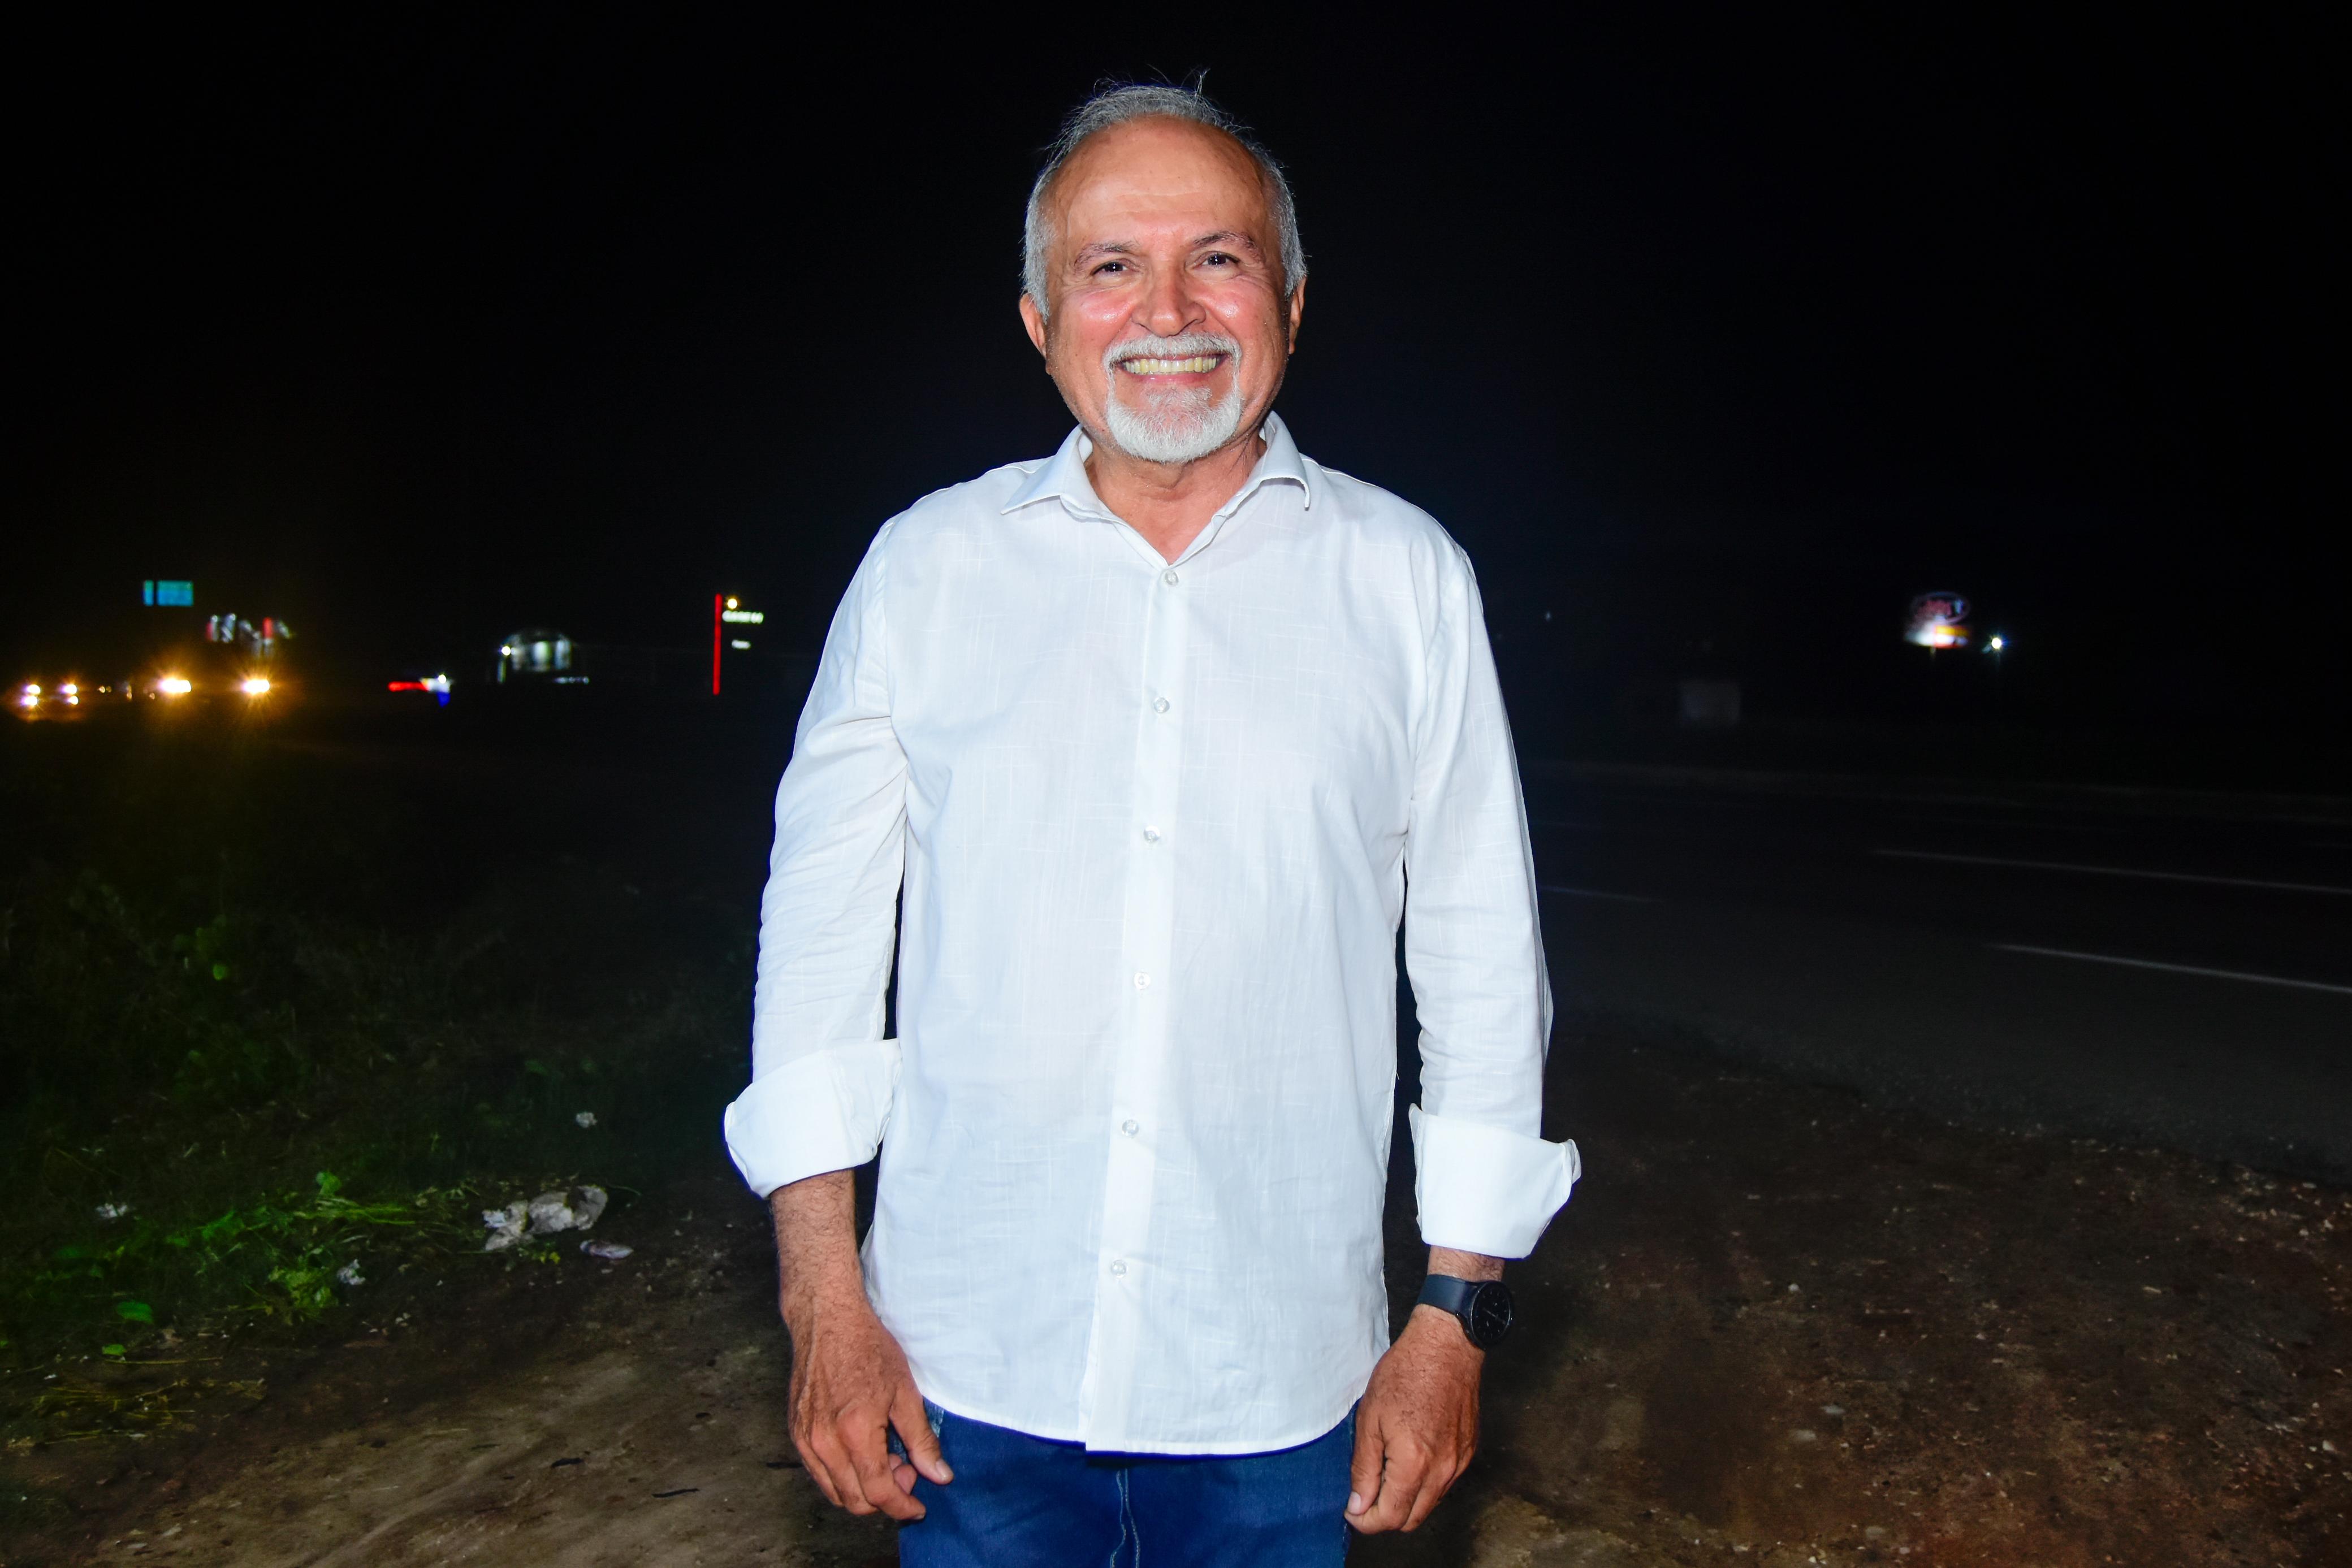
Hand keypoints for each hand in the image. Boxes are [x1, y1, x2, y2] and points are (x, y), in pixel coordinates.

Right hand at [783, 1291, 952, 1519]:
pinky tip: (862, 1450)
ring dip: (864, 1489)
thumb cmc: (867, 1348)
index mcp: (854, 1432)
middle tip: (906, 1468)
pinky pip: (820, 1473)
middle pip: (855, 1501)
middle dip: (885, 1497)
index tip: (919, 1506)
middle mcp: (824, 1442)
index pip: (878, 1493)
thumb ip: (921, 1440)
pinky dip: (844, 1475)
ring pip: (835, 1492)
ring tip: (886, 1457)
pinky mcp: (796, 1434)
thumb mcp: (904, 1391)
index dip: (902, 1506)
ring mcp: (805, 1440)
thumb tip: (939, 1476)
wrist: (826, 1320)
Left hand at [1345, 1304, 1482, 1533]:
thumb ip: (1364, 1468)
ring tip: (1384, 1473)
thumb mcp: (1370, 1418)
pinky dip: (1424, 1484)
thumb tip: (1358, 1505)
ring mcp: (1458, 1463)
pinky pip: (1444, 1484)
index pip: (1389, 1517)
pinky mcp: (1467, 1452)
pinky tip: (1408, 1459)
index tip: (1351, 1508)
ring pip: (1429, 1504)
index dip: (1365, 1520)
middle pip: (1411, 1520)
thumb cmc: (1405, 1373)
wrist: (1446, 1346)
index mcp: (1414, 1464)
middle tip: (1364, 1495)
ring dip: (1405, 1500)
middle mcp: (1442, 1471)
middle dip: (1384, 1516)